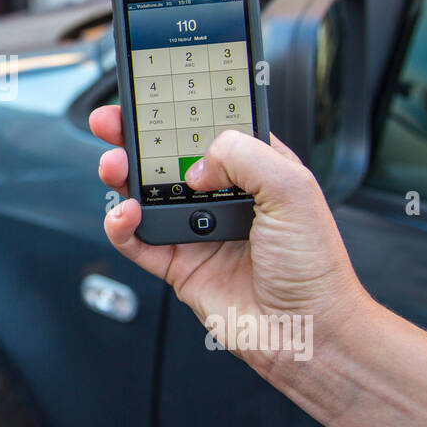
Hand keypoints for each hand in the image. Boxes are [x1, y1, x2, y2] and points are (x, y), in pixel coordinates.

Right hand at [90, 104, 371, 373]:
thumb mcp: (293, 188)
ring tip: (113, 167)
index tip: (151, 93)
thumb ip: (243, 154)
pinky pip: (136, 240)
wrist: (308, 333)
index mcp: (254, 168)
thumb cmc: (315, 267)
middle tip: (110, 123)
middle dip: (133, 135)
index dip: (178, 109)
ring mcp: (197, 230)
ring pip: (144, 193)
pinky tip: (126, 215)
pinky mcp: (178, 265)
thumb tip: (195, 163)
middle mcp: (222, 196)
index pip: (208, 127)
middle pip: (165, 155)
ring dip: (121, 176)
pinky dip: (121, 226)